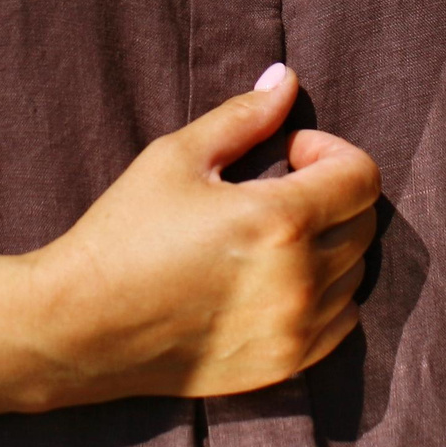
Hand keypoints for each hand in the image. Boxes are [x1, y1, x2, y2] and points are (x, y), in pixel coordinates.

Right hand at [29, 65, 378, 403]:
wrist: (81, 325)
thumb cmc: (123, 233)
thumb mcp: (176, 157)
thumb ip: (243, 116)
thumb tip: (285, 80)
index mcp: (279, 221)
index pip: (361, 177)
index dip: (332, 150)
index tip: (290, 151)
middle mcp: (300, 280)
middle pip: (364, 223)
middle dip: (332, 192)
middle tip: (282, 186)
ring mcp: (295, 330)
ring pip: (355, 274)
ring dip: (331, 244)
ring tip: (277, 235)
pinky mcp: (284, 366)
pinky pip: (341, 321)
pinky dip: (327, 294)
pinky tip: (279, 279)